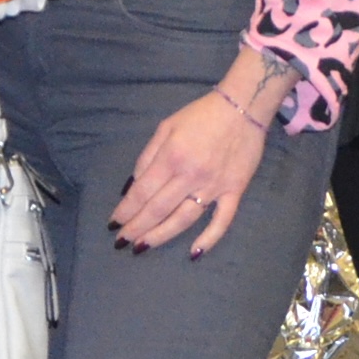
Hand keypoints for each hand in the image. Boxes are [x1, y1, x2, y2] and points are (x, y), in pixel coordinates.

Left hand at [112, 91, 270, 256]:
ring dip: (161, 236)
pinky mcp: (235, 190)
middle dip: (137, 227)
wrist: (244, 106)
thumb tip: (133, 186)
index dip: (126, 210)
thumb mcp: (166, 127)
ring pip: (184, 219)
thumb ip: (148, 156)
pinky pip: (222, 220)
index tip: (114, 223)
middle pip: (158, 209)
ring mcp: (214, 186)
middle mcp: (190, 175)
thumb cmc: (201, 115)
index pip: (143, 192)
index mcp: (171, 157)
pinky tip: (194, 253)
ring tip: (143, 247)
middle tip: (122, 241)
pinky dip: (209, 238)